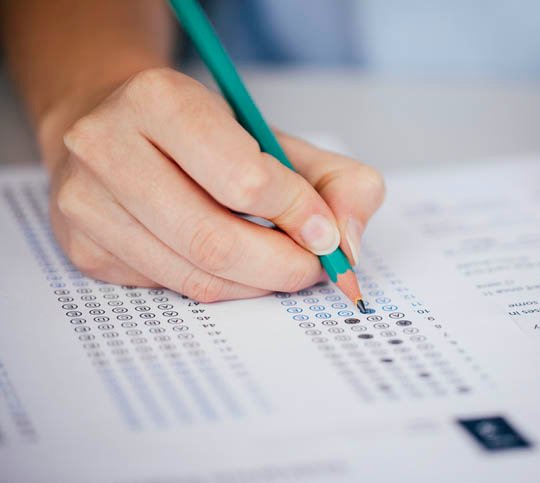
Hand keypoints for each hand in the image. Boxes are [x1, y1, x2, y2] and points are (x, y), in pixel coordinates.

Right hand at [48, 68, 384, 300]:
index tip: (326, 233)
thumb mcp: (274, 138)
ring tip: (279, 265)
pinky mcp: (84, 248)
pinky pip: (171, 287)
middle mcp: (107, 147)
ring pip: (193, 275)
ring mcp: (87, 203)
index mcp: (160, 100)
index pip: (244, 179)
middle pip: (214, 240)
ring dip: (254, 283)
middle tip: (312, 268)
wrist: (118, 130)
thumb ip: (333, 180)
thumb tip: (347, 245)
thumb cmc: (204, 137)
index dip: (297, 215)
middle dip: (282, 266)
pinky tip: (231, 264)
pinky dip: (218, 286)